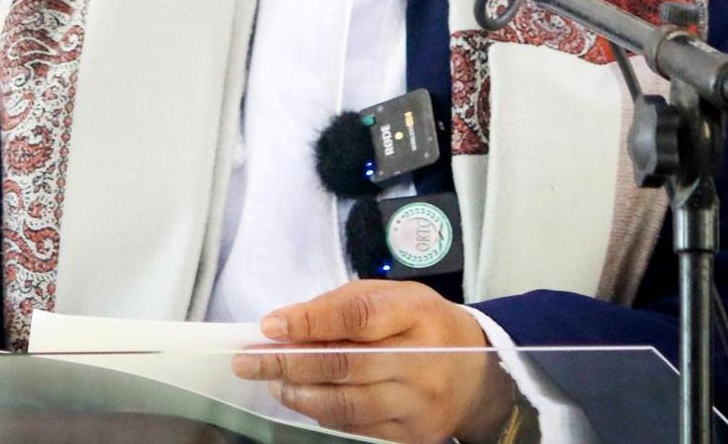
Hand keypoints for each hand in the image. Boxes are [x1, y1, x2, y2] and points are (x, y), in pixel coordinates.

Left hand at [231, 280, 515, 443]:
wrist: (477, 375)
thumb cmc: (424, 326)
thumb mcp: (393, 297)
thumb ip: (340, 305)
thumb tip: (285, 323)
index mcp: (417, 314)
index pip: (357, 316)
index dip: (309, 321)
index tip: (271, 327)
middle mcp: (422, 361)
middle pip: (344, 365)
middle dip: (288, 363)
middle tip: (250, 360)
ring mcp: (419, 404)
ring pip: (345, 404)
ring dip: (298, 394)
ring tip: (272, 382)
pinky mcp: (413, 435)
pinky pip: (356, 428)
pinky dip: (322, 415)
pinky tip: (303, 400)